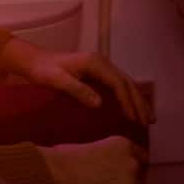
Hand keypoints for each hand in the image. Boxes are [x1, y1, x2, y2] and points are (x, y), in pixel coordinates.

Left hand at [0, 39, 154, 124]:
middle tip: (149, 121)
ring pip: (125, 83)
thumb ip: (77, 90)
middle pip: (127, 82)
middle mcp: (101, 62)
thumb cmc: (43, 71)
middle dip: (139, 102)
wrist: (34, 62)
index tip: (134, 119)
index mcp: (95, 63)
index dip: (128, 102)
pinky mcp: (97, 73)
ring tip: (147, 118)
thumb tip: (100, 103)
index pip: (118, 83)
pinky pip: (118, 85)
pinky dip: (128, 97)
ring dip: (137, 100)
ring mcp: (100, 67)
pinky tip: (132, 109)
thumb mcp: (57, 80)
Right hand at [41, 136, 147, 183]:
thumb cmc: (64, 159)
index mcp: (124, 144)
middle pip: (141, 177)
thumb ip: (109, 158)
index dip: (131, 168)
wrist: (57, 174)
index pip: (140, 158)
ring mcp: (131, 181)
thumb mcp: (93, 148)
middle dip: (130, 183)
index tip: (122, 175)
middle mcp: (132, 161)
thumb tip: (112, 171)